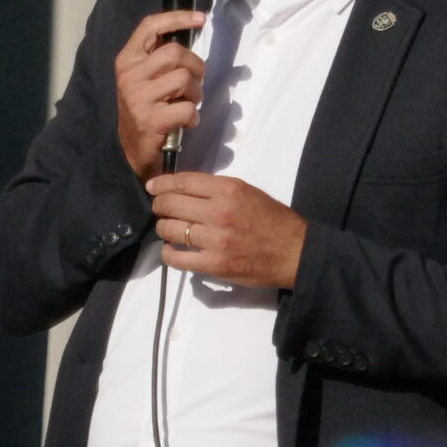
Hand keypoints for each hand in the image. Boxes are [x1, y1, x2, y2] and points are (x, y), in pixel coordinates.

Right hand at [114, 10, 207, 179]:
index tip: (200, 18)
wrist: (130, 150)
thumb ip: (158, 56)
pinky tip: (185, 122)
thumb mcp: (142, 77)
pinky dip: (193, 116)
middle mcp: (129, 75)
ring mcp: (138, 98)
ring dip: (196, 93)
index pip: (149, 27)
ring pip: (185, 79)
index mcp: (127, 60)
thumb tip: (189, 28)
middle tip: (195, 80)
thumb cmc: (144, 107)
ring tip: (188, 103)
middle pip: (174, 52)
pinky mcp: (150, 120)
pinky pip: (187, 108)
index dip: (177, 18)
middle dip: (195, 65)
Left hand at [147, 171, 307, 288]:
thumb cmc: (272, 220)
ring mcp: (215, 240)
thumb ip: (217, 190)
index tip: (152, 187)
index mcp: (228, 190)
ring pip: (170, 230)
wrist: (294, 252)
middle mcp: (219, 212)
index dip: (162, 184)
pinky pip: (177, 258)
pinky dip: (168, 253)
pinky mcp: (214, 264)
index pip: (183, 182)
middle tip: (159, 209)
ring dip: (163, 228)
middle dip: (159, 205)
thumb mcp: (247, 192)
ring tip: (167, 229)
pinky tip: (172, 250)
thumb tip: (185, 190)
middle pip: (171, 204)